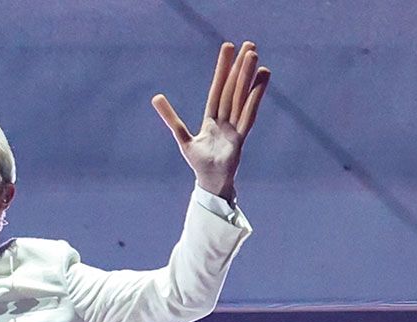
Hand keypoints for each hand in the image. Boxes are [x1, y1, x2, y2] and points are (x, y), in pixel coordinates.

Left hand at [151, 39, 268, 201]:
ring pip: (241, 97)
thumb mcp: (182, 138)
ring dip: (248, 77)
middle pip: (233, 88)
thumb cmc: (199, 162)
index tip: (228, 47)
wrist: (211, 183)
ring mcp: (235, 126)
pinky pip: (247, 114)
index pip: (218, 88)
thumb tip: (155, 97)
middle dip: (240, 67)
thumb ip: (171, 118)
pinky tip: (261, 81)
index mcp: (212, 118)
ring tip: (255, 57)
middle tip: (249, 44)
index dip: (222, 69)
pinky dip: (254, 98)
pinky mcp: (240, 137)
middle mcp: (226, 118)